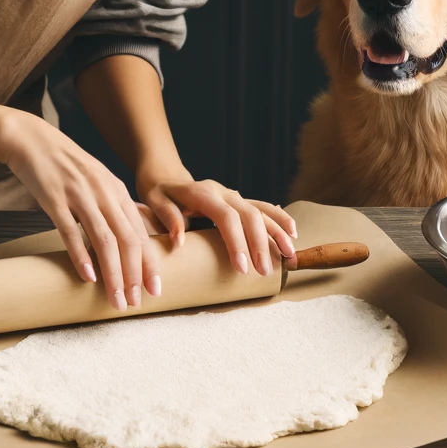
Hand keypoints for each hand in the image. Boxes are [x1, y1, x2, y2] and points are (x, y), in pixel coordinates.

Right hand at [0, 110, 160, 310]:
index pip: (140, 233)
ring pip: (104, 241)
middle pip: (128, 240)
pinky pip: (71, 231)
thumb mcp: (96, 181)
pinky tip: (88, 277)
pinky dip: (81, 256)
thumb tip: (126, 239)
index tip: (155, 290)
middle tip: (136, 302)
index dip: (150, 263)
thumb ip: (111, 206)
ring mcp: (80, 196)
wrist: (32, 140)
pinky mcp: (55, 199)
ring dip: (113, 274)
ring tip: (116, 300)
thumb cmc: (65, 166)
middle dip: (135, 275)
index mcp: (117, 190)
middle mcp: (104, 193)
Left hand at [136, 167, 296, 276]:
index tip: (242, 268)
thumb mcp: (154, 202)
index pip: (226, 218)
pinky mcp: (239, 200)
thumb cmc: (158, 193)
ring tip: (289, 255)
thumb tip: (179, 241)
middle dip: (260, 244)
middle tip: (264, 271)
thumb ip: (168, 218)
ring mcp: (233, 195)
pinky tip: (292, 232)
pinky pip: (264, 208)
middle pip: (250, 216)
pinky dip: (279, 219)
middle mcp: (223, 192)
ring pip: (262, 211)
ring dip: (277, 232)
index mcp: (204, 193)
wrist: (165, 175)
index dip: (237, 242)